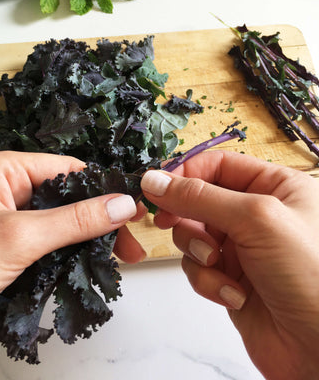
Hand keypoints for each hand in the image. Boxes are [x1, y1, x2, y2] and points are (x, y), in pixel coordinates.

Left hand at [0, 150, 144, 353]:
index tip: (131, 206)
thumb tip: (121, 205)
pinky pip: (51, 244)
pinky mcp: (11, 249)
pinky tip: (93, 264)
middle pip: (66, 197)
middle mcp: (4, 190)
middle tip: (130, 241)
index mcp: (0, 170)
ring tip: (120, 258)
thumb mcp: (19, 237)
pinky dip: (72, 254)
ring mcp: (8, 221)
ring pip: (61, 223)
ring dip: (89, 239)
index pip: (64, 169)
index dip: (100, 187)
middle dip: (99, 219)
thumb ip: (74, 220)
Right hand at [141, 150, 318, 379]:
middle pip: (200, 200)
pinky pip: (198, 269)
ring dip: (198, 252)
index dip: (186, 173)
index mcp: (274, 186)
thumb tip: (156, 180)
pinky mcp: (231, 278)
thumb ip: (201, 196)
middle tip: (170, 222)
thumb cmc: (313, 277)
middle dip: (187, 217)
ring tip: (217, 266)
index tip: (158, 187)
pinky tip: (233, 294)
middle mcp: (258, 215)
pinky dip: (207, 281)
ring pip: (193, 236)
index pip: (218, 165)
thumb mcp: (255, 219)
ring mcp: (243, 248)